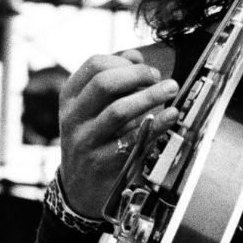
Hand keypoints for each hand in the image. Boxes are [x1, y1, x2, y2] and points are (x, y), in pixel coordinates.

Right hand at [56, 51, 180, 217]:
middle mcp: (73, 117)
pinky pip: (132, 140)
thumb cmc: (95, 139)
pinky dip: (156, 125)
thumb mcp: (93, 109)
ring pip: (118, 110)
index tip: (145, 66)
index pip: (94, 65)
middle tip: (160, 78)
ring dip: (150, 96)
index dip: (124, 61)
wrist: (80, 187)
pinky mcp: (103, 162)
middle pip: (104, 84)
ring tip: (172, 88)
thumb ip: (113, 81)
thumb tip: (136, 55)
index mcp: (70, 98)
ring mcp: (86, 140)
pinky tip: (172, 115)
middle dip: (138, 75)